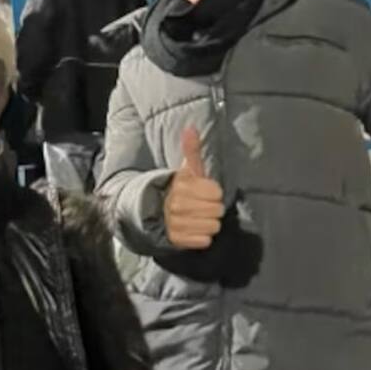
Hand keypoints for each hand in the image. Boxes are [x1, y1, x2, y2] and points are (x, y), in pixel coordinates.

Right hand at [164, 128, 224, 249]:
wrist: (152, 212)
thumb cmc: (177, 189)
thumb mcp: (185, 170)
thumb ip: (191, 150)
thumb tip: (191, 127)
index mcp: (183, 185)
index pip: (217, 192)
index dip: (213, 193)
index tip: (204, 193)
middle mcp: (178, 204)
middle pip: (217, 211)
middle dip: (213, 209)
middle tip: (202, 206)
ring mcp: (177, 223)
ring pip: (213, 226)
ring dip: (209, 224)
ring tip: (199, 218)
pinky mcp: (177, 240)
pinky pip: (204, 241)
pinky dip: (201, 237)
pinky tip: (194, 229)